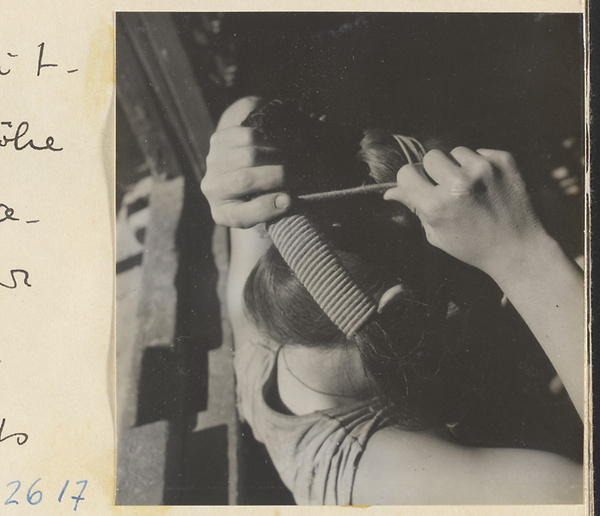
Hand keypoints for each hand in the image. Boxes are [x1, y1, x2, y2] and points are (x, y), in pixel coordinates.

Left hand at [201, 114, 290, 228]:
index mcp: (224, 214)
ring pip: (250, 155)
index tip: (289, 201)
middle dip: (278, 177)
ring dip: (276, 156)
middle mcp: (212, 189)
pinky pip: (248, 137)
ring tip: (287, 161)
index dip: (268, 208)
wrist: (240, 167)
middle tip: (296, 178)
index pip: (241, 215)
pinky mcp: (218, 140)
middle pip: (246, 180)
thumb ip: (274, 208)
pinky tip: (275, 147)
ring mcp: (212, 163)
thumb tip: (286, 200)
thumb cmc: (260, 193)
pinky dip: (268, 141)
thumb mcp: (265, 208)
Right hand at [384, 147, 546, 277]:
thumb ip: (414, 207)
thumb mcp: (436, 233)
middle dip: (435, 171)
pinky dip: (480, 165)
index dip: (411, 181)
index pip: (406, 173)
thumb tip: (390, 192)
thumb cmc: (472, 246)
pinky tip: (489, 186)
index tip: (420, 187)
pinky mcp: (504, 161)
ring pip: (455, 151)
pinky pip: (479, 152)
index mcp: (437, 206)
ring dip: (459, 166)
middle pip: (430, 156)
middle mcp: (459, 184)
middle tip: (448, 189)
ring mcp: (483, 170)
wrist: (518, 249)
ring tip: (471, 188)